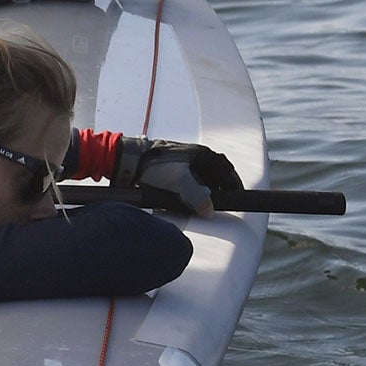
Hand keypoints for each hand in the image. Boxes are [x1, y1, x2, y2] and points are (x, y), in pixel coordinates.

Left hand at [113, 138, 242, 216]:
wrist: (129, 160)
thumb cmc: (155, 166)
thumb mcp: (180, 182)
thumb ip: (198, 196)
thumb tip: (209, 210)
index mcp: (201, 154)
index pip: (226, 169)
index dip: (233, 184)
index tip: (237, 197)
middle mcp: (194, 156)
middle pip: (213, 175)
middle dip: (217, 191)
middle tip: (218, 206)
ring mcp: (181, 162)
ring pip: (199, 180)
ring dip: (202, 193)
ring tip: (202, 207)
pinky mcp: (169, 169)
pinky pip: (185, 183)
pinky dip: (187, 193)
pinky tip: (184, 202)